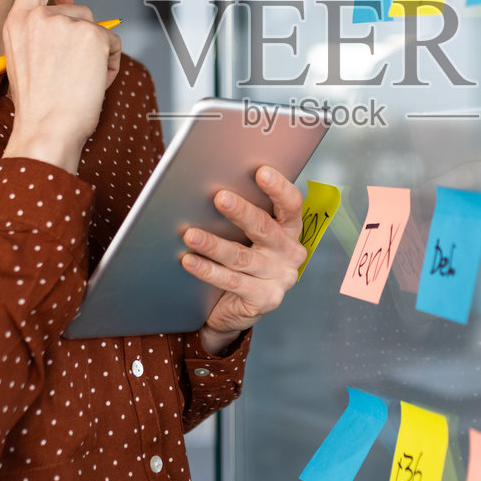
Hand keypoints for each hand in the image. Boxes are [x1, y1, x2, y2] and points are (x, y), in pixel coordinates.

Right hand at [0, 0, 121, 172]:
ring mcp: (66, 24)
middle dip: (85, 35)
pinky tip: (97, 83)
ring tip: (85, 79)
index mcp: (17, 21)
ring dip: (99, 51)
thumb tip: (70, 22)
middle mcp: (40, 17)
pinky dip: (112, 62)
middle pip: (78, 8)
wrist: (47, 130)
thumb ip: (40, 33)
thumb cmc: (38, 106)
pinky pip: (114, 42)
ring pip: (97, 27)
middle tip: (78, 66)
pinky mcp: (92, 36)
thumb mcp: (23, 58)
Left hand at [181, 166, 305, 354]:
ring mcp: (280, 278)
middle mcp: (290, 253)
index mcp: (290, 231)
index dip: (278, 188)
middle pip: (265, 228)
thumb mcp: (247, 236)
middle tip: (220, 198)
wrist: (233, 308)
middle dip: (241, 212)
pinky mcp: (265, 299)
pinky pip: (232, 281)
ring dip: (214, 244)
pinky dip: (208, 270)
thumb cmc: (240, 262)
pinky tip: (189, 261)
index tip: (261, 172)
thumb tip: (214, 188)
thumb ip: (242, 216)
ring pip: (242, 256)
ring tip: (190, 234)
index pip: (291, 206)